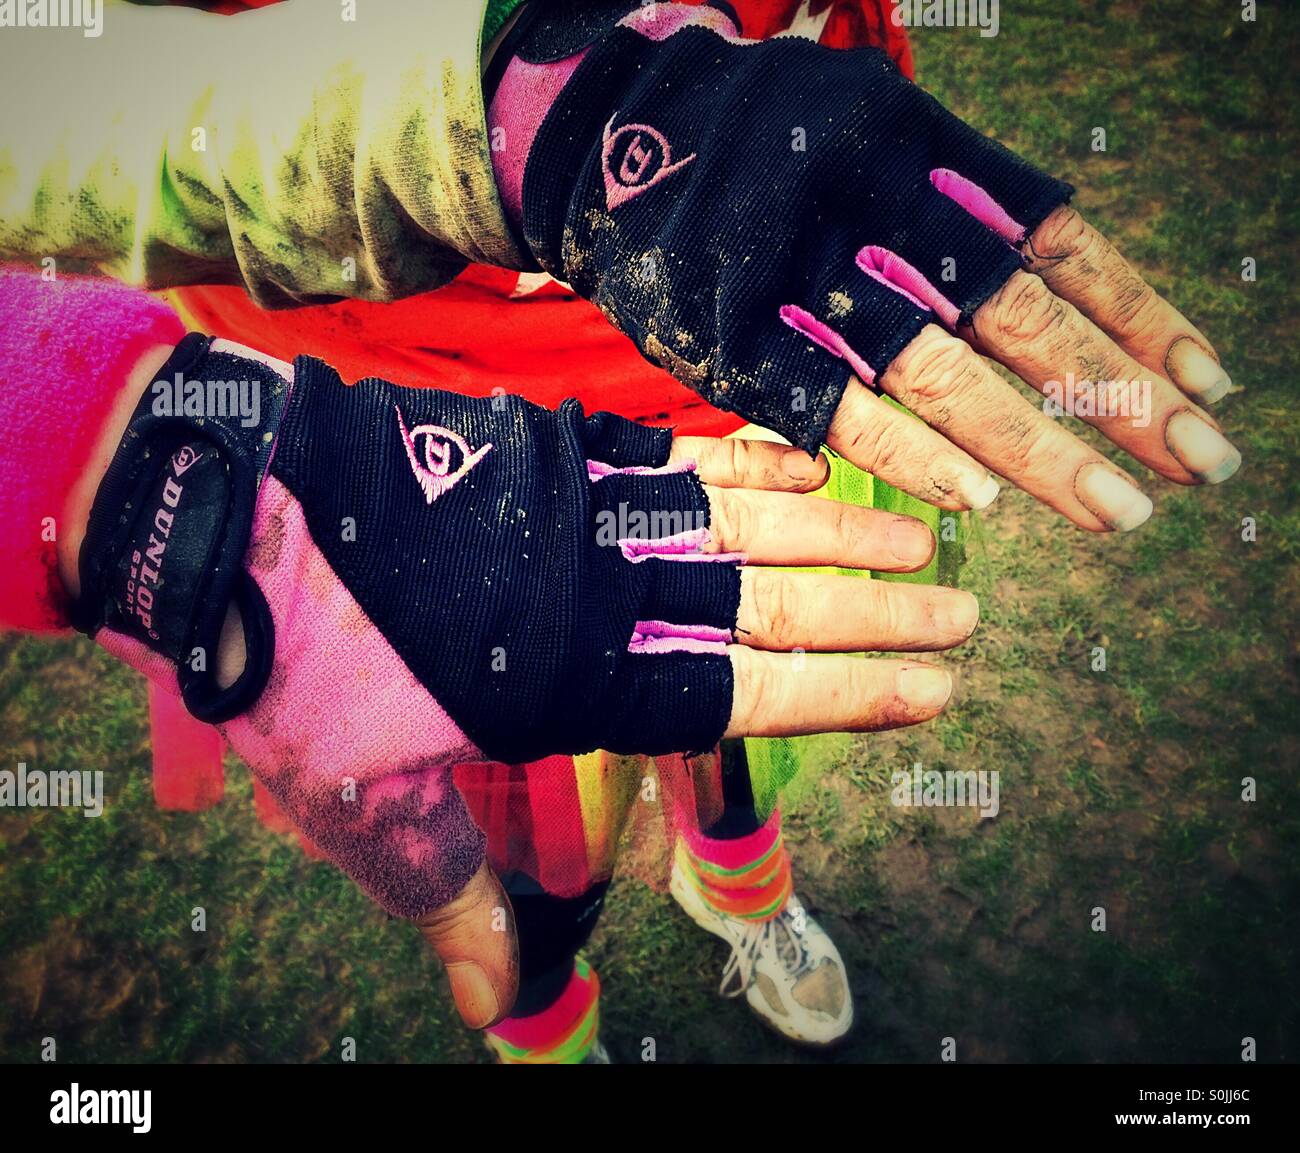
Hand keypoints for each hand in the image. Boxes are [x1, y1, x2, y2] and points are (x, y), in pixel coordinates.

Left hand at [63, 334, 972, 1011]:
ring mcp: (588, 511)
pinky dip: (750, 458)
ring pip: (743, 519)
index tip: (931, 688)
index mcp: (576, 681)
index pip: (745, 688)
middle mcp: (604, 591)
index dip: (847, 690)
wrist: (230, 513)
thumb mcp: (364, 805)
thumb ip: (447, 892)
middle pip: (770, 600)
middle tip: (963, 614)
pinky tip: (807, 464)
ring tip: (920, 538)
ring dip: (838, 531)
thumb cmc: (293, 664)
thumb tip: (496, 1005)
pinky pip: (679, 453)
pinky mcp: (558, 450)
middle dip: (876, 613)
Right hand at [506, 4, 1238, 532]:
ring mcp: (812, 278)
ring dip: (1040, 448)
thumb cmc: (760, 151)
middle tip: (1198, 464)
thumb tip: (1052, 301)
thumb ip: (947, 210)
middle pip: (1024, 317)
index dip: (1139, 315)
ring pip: (948, 373)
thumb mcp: (869, 137)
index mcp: (924, 151)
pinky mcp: (744, 342)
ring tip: (1120, 509)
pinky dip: (911, 455)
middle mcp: (880, 209)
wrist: (615, 143)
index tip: (1206, 381)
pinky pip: (841, 409)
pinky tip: (979, 502)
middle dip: (1118, 396)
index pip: (1061, 244)